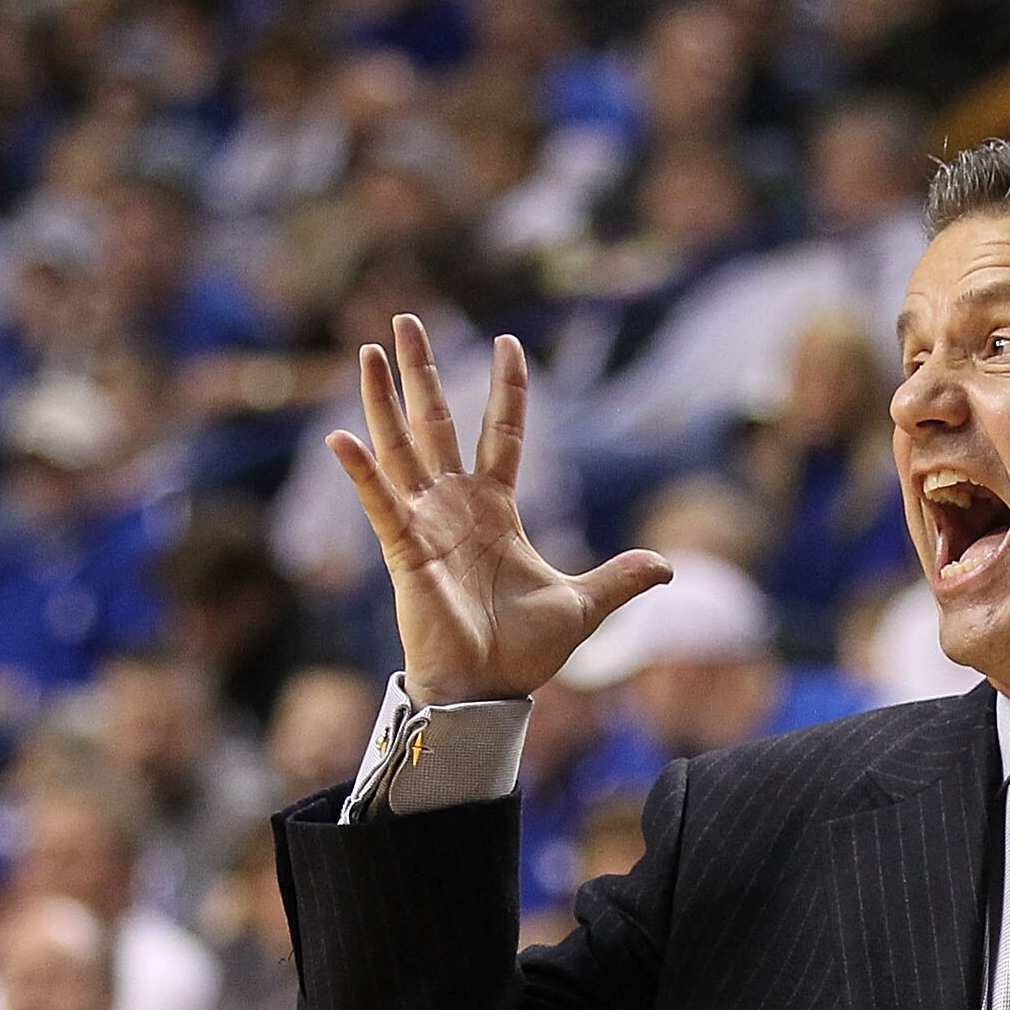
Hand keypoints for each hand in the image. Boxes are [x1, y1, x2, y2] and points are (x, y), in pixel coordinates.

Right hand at [327, 314, 669, 703]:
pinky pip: (380, 504)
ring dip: (384, 399)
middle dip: (423, 371)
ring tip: (371, 349)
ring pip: (401, 446)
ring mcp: (425, 523)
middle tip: (408, 318)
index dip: (506, 389)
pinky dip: (362, 472)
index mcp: (496, 510)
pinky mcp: (404, 549)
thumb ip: (620, 578)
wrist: (489, 691)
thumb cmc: (524, 652)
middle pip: (437, 421)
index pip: (502, 432)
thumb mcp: (584, 605)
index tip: (509, 342)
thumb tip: (668, 567)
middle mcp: (455, 505)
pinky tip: (341, 437)